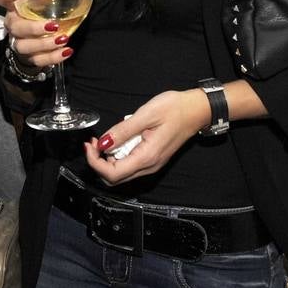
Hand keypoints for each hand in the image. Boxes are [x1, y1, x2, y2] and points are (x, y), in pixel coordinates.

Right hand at [0, 0, 93, 69]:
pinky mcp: (28, 58)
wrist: (39, 44)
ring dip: (44, 44)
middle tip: (54, 25)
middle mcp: (13, 23)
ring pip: (24, 46)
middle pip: (15, 26)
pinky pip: (37, 60)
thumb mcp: (55, 3)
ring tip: (63, 39)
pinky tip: (66, 51)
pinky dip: (52, 57)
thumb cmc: (44, 16)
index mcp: (17, 6)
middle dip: (33, 27)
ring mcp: (19, 42)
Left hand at [83, 89, 208, 184]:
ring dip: (107, 160)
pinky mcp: (152, 158)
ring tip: (104, 139)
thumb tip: (104, 143)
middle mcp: (149, 166)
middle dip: (98, 162)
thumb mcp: (146, 115)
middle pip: (114, 178)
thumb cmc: (175, 109)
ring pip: (121, 173)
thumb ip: (123, 131)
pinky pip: (129, 165)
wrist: (197, 110)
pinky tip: (116, 141)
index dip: (95, 162)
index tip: (90, 145)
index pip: (112, 174)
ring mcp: (151, 164)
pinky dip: (117, 156)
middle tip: (95, 142)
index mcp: (147, 157)